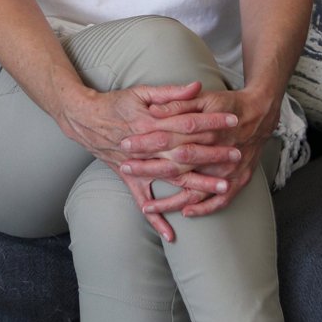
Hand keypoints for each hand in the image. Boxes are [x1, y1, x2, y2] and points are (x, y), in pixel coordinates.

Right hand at [57, 82, 239, 243]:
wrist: (84, 120)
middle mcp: (147, 148)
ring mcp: (138, 166)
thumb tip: (196, 86)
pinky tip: (171, 234)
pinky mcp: (129, 179)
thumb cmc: (114, 103)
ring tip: (223, 188)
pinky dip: (155, 219)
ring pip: (173, 178)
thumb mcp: (141, 92)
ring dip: (199, 184)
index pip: (188, 123)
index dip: (211, 122)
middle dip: (213, 156)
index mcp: (151, 124)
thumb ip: (170, 93)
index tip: (233, 121)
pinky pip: (144, 201)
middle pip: (186, 153)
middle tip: (237, 156)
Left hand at [118, 84, 279, 220]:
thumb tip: (154, 111)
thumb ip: (179, 103)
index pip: (169, 137)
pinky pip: (220, 200)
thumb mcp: (205, 97)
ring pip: (195, 189)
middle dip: (149, 169)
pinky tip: (185, 213)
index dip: (146, 142)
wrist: (261, 113)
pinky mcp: (239, 180)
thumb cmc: (229, 103)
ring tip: (147, 208)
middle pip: (177, 164)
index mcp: (206, 129)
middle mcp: (216, 151)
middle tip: (126, 171)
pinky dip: (203, 209)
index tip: (126, 145)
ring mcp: (228, 169)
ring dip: (170, 200)